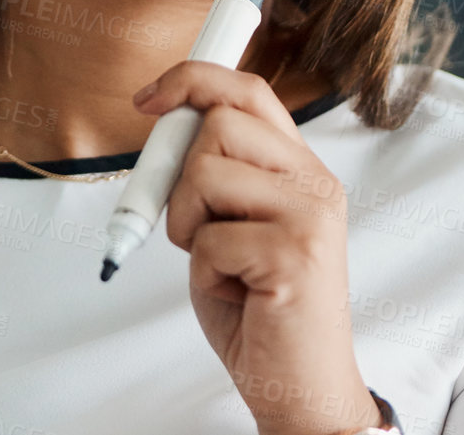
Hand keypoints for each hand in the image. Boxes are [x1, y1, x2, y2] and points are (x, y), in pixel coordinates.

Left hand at [132, 61, 381, 434]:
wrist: (298, 385)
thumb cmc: (257, 307)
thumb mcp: (230, 223)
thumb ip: (213, 171)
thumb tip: (167, 118)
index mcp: (301, 168)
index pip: (248, 91)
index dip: (192, 79)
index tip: (148, 98)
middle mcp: (315, 183)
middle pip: (218, 124)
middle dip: (180, 175)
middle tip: (194, 227)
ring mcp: (311, 217)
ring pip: (205, 174)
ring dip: (188, 225)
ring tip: (219, 264)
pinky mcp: (295, 255)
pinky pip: (208, 239)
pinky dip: (203, 271)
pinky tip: (236, 293)